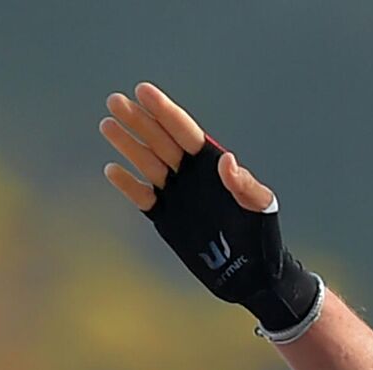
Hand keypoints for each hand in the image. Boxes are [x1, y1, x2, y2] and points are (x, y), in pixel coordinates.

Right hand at [96, 82, 320, 336]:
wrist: (252, 276)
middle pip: (160, 141)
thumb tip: (227, 161)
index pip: (185, 132)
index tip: (143, 91)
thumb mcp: (261, 209)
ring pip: (147, 163)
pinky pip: (143, 197)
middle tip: (114, 100)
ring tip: (107, 124)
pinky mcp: (166, 218)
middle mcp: (193, 176)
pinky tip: (113, 169)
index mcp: (214, 166)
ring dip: (128, 144)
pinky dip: (128, 185)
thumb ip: (245, 185)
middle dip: (139, 120)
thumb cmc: (265, 238)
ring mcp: (178, 195)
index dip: (165, 111)